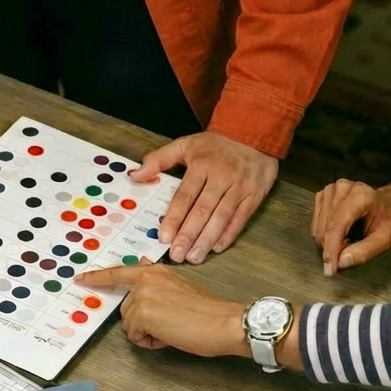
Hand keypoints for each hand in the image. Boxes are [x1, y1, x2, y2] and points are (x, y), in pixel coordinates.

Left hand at [75, 262, 248, 357]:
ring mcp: (142, 295)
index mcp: (156, 271)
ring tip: (174, 329)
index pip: (120, 272)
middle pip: (126, 308)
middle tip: (171, 323)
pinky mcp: (142, 313)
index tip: (80, 278)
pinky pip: (135, 336)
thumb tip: (144, 272)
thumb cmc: (208, 311)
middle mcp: (146, 279)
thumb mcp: (181, 287)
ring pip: (130, 324)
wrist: (223, 321)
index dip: (98, 277)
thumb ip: (159, 283)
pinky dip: (151, 342)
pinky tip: (170, 336)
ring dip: (148, 332)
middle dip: (143, 321)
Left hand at [129, 132, 277, 263]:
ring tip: (195, 257)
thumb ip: (159, 160)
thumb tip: (136, 175)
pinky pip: (240, 218)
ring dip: (207, 239)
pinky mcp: (254, 195)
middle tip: (177, 254)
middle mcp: (221, 177)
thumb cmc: (216, 143)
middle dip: (189, 235)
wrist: (253, 132)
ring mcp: (239, 187)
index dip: (174, 218)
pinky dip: (229, 234)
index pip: (184, 196)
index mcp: (201, 165)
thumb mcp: (186, 144)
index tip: (164, 237)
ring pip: (221, 217)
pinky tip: (217, 248)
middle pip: (203, 210)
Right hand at [311, 176, 390, 275]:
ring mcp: (330, 190)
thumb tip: (341, 263)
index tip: (329, 269)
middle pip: (326, 228)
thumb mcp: (386, 239)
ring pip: (318, 227)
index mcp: (360, 195)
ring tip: (347, 242)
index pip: (337, 224)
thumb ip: (365, 251)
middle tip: (349, 253)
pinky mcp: (323, 195)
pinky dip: (325, 234)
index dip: (331, 248)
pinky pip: (316, 223)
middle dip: (333, 248)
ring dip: (329, 242)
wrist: (390, 204)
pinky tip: (340, 234)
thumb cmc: (390, 220)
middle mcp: (342, 188)